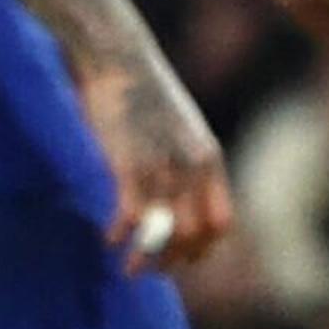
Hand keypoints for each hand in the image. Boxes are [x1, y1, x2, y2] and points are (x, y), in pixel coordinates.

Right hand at [78, 59, 231, 274]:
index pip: (220, 223)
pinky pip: (131, 216)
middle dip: (175, 261)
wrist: (118, 57)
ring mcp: (162, 166)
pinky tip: (108, 239)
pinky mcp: (128, 163)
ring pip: (163, 232)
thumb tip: (180, 192)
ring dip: (145, 259)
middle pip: (195, 234)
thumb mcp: (181, 126)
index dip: (204, 248)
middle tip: (154, 271)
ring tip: (130, 270)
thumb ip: (187, 159)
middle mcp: (192, 167)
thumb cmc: (143, 90)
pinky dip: (119, 234)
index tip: (185, 259)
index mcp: (209, 159)